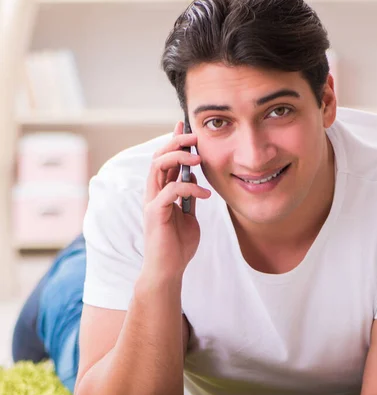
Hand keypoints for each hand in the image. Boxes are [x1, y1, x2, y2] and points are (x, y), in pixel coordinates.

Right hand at [142, 121, 210, 282]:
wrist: (169, 270)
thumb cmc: (178, 246)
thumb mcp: (189, 216)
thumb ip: (189, 198)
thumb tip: (198, 181)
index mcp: (162, 192)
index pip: (166, 160)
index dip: (174, 141)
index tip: (185, 125)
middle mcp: (154, 193)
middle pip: (159, 156)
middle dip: (177, 142)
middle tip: (195, 137)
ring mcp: (152, 202)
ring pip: (158, 167)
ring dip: (179, 157)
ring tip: (198, 158)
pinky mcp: (155, 213)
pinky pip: (169, 191)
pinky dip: (189, 187)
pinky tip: (205, 193)